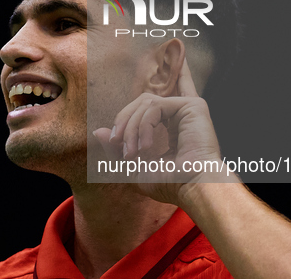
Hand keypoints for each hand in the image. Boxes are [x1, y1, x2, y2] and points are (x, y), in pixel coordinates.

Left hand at [93, 58, 228, 204]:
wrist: (191, 188)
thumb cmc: (169, 183)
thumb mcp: (133, 167)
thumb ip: (115, 150)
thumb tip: (98, 131)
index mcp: (170, 126)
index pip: (146, 106)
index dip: (124, 118)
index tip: (113, 141)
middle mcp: (179, 115)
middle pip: (140, 102)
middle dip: (124, 121)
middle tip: (116, 143)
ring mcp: (186, 109)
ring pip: (145, 102)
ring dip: (132, 127)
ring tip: (133, 153)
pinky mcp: (192, 106)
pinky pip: (155, 106)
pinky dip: (144, 125)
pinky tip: (146, 147)